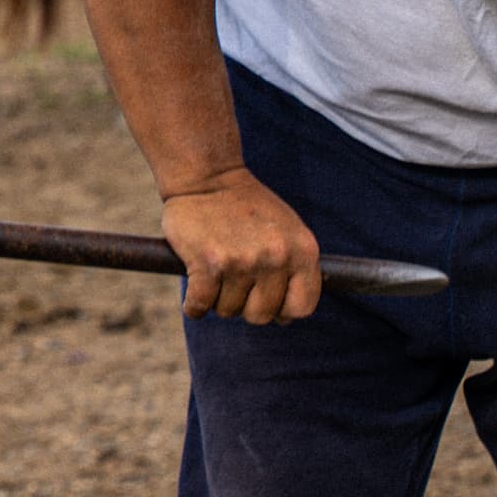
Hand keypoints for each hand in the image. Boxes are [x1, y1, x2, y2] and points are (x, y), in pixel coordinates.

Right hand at [161, 168, 322, 323]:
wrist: (208, 178)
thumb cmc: (246, 206)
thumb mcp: (287, 230)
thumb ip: (294, 268)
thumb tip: (286, 319)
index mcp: (302, 250)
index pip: (302, 307)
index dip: (283, 310)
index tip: (267, 299)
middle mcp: (275, 258)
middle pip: (262, 315)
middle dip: (245, 306)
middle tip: (235, 283)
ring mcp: (242, 262)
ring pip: (228, 311)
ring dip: (218, 300)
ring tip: (216, 274)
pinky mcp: (207, 264)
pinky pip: (200, 307)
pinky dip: (194, 306)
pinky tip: (195, 292)